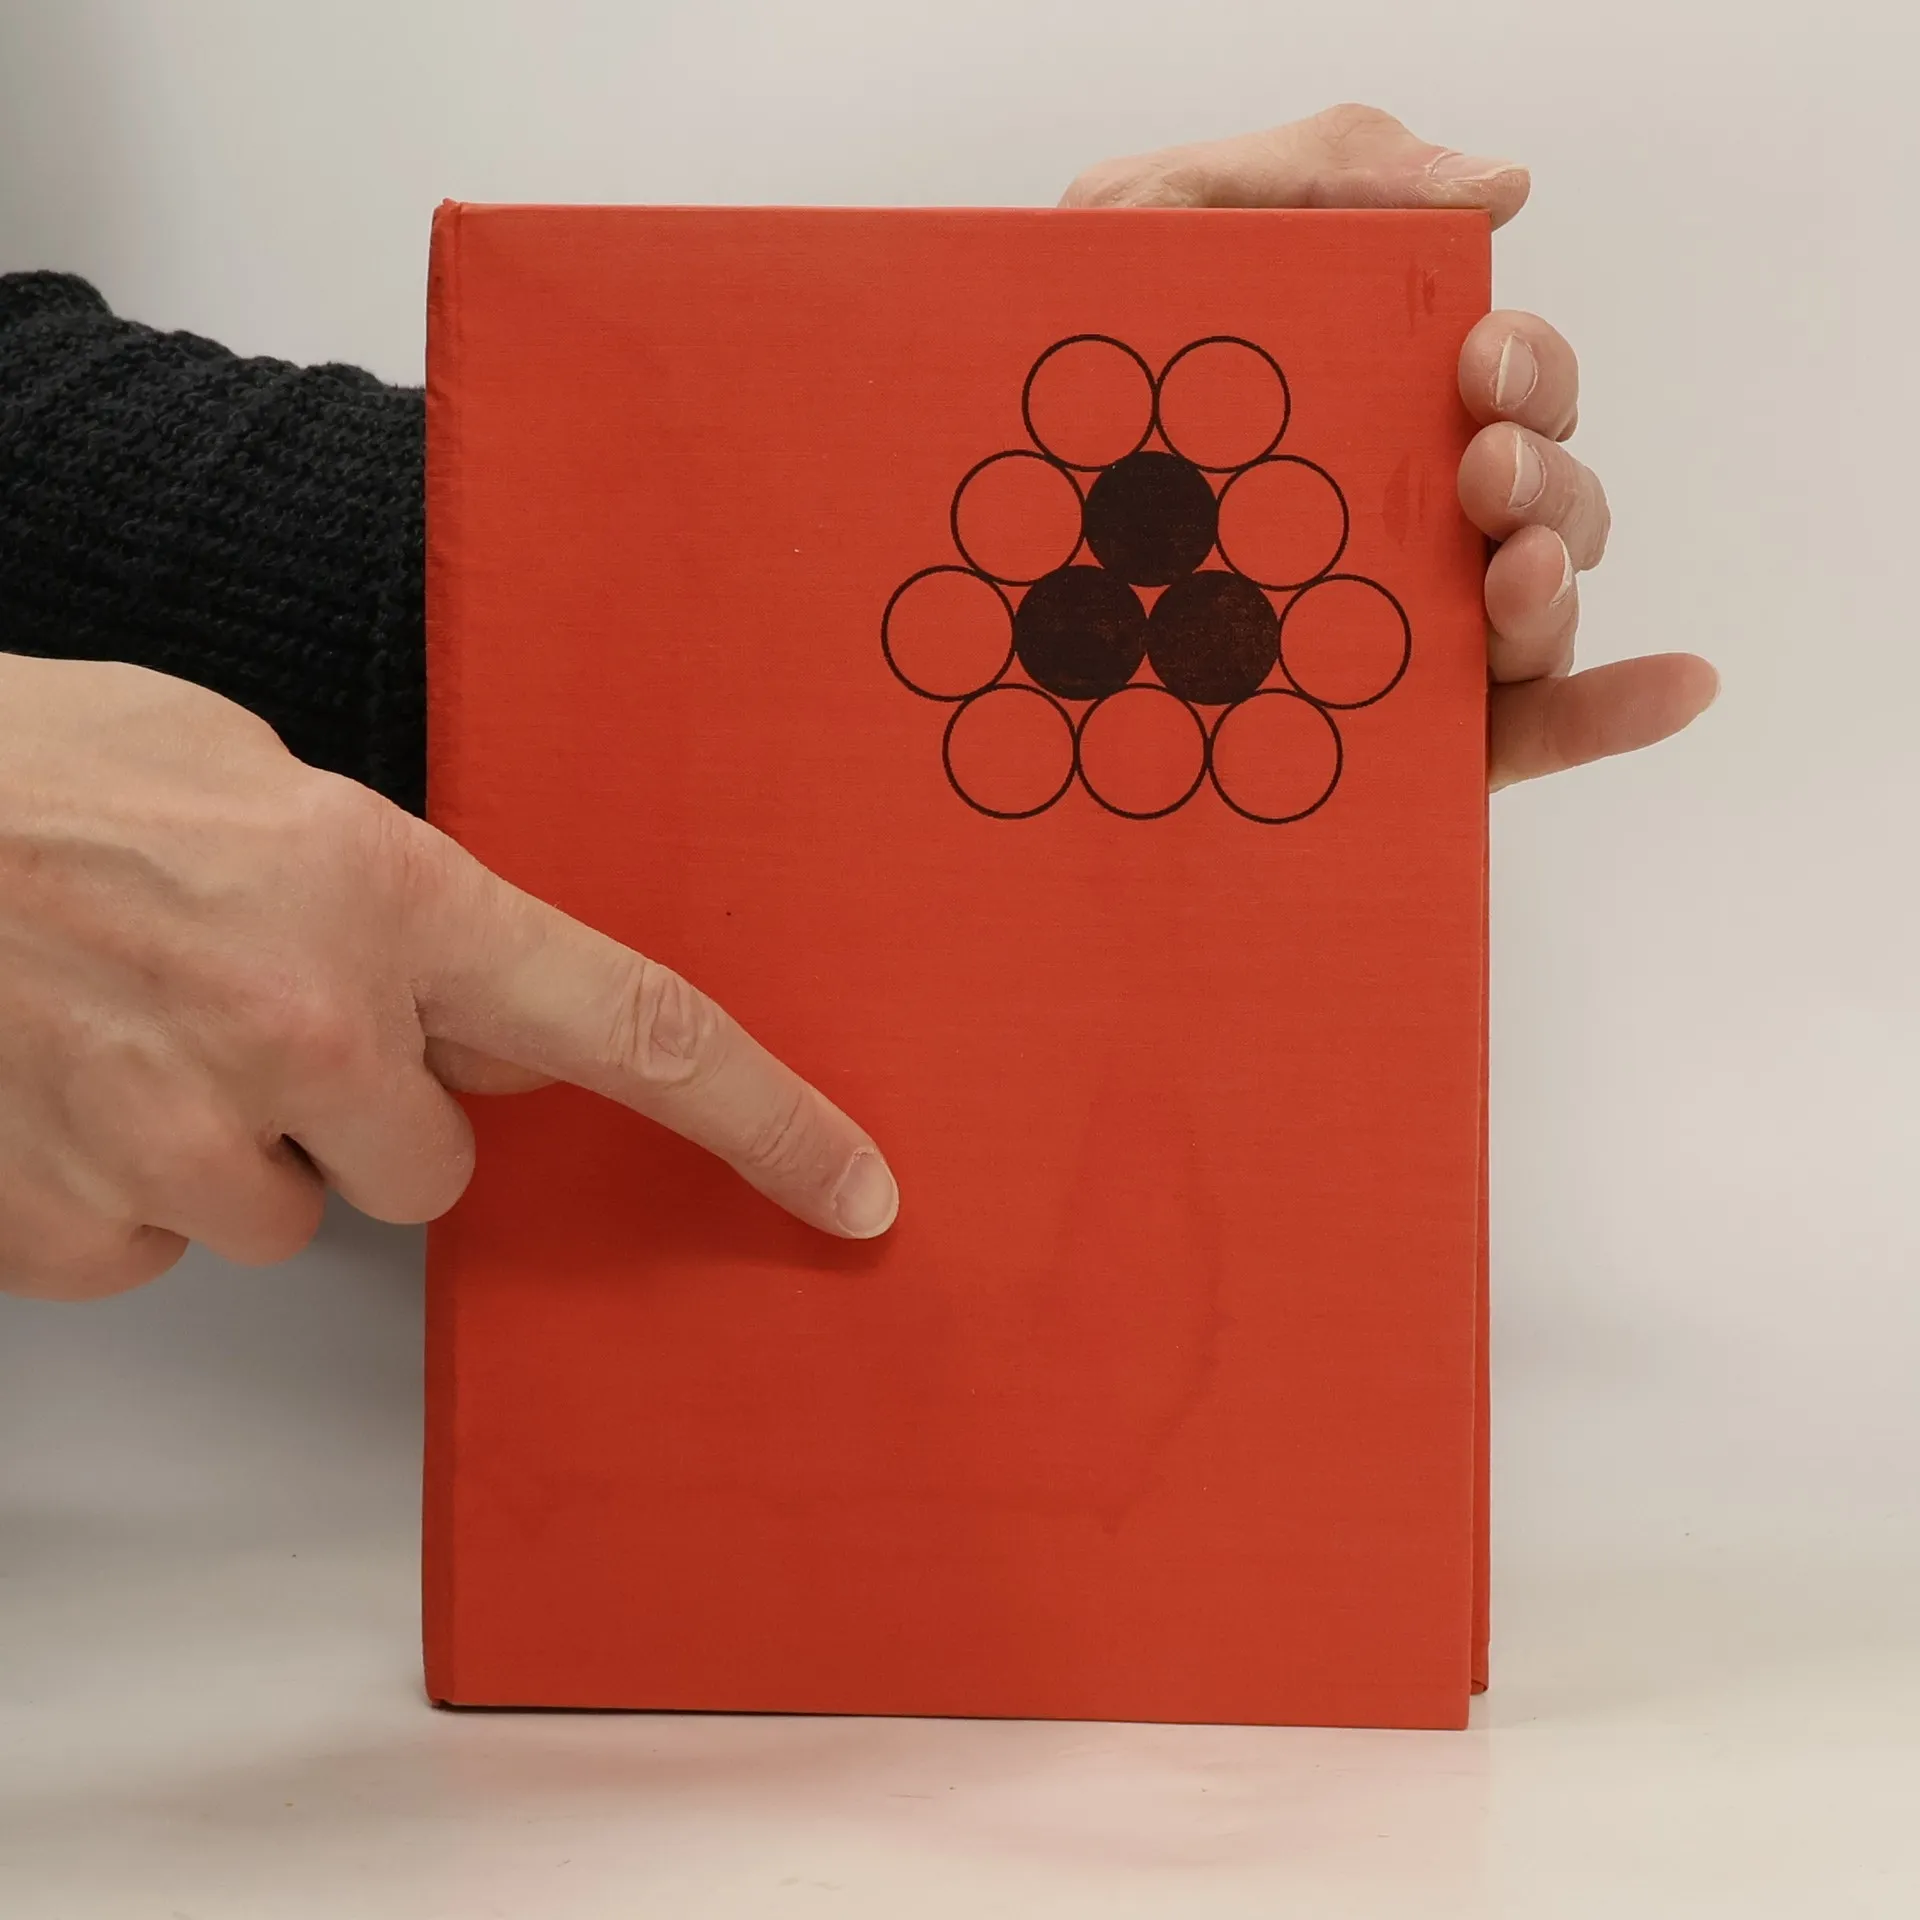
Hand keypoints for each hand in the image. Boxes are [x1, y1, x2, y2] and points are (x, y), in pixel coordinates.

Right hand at [0, 656, 897, 1300]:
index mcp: (392, 896)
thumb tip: (492, 1023)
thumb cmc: (54, 766)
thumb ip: (408, 909)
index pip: (637, 1030)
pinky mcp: (67, 1215)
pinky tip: (61, 1079)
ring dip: (235, 1146)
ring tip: (134, 1028)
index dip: (765, 1121)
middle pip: (432, 1164)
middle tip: (257, 1008)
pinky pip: (153, 1249)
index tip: (851, 1191)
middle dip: (366, 1106)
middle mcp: (306, 1028)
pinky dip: (120, 1185)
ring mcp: (177, 1132)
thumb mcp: (275, 784)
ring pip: (287, 1215)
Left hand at [1064, 104, 1718, 787]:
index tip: (1471, 362)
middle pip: (1544, 488)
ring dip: (1562, 571)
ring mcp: (1394, 633)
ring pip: (1540, 603)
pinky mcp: (1384, 742)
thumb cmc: (1055, 385)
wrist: (942, 530)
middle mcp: (1400, 520)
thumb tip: (1503, 188)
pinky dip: (1615, 709)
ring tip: (1509, 573)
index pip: (1508, 381)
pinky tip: (1677, 683)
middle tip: (1476, 471)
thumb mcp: (1151, 227)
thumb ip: (1312, 172)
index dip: (1526, 366)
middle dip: (1542, 467)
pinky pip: (1525, 734)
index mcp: (1370, 410)